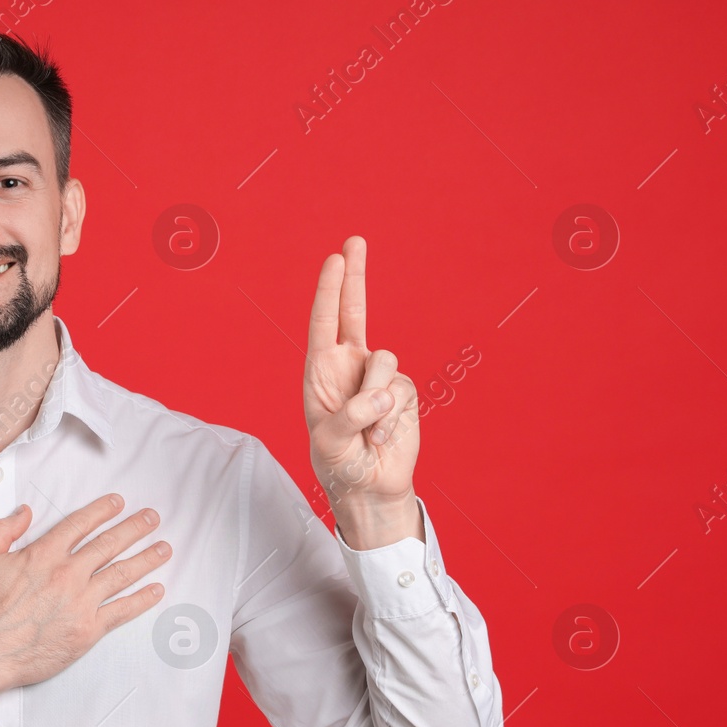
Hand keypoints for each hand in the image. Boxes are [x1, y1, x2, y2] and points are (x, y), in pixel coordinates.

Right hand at [0, 494, 172, 722]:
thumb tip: (24, 511)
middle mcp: (67, 575)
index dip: (102, 510)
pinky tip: (156, 590)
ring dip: (146, 559)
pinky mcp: (87, 631)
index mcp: (42, 555)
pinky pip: (122, 611)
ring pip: (121, 574)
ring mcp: (80, 603)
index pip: (80, 525)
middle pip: (109, 545)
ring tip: (164, 548)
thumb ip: (2, 531)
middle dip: (134, 528)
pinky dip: (142, 600)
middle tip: (152, 518)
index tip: (119, 503)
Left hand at [304, 236, 420, 535]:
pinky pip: (401, 389)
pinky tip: (382, 434)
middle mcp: (349, 366)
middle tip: (354, 240)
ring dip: (375, 399)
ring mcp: (379, 376)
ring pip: (385, 361)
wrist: (370, 487)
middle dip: (355, 277)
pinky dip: (391, 416)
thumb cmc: (338, 463)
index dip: (329, 291)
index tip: (335, 259)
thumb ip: (351, 415)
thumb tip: (383, 391)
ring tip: (367, 430)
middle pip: (354, 312)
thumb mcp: (331, 442)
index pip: (324, 323)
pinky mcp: (405, 391)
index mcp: (321, 372)